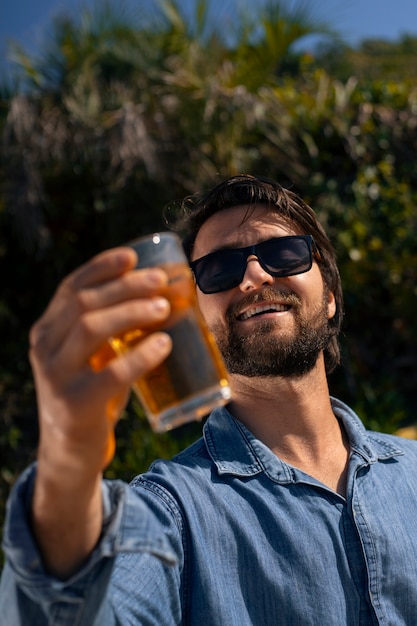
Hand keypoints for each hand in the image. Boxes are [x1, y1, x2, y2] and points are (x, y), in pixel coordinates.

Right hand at [30, 246, 171, 475]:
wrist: (71, 451)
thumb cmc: (92, 394)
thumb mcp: (92, 357)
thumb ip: (111, 331)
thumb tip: (162, 297)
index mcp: (47, 331)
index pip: (71, 287)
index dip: (101, 267)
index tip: (133, 255)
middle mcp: (43, 348)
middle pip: (84, 302)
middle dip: (125, 286)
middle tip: (160, 281)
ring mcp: (55, 376)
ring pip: (91, 328)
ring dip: (132, 311)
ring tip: (164, 307)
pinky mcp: (74, 404)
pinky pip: (110, 373)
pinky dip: (141, 355)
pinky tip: (164, 344)